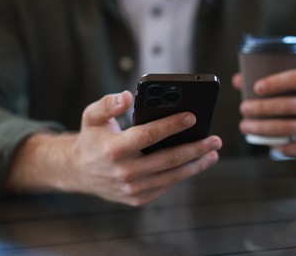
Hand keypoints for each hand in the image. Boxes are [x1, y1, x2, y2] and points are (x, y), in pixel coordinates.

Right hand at [5, 91, 221, 205]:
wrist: (80, 172)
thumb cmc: (92, 139)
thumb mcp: (91, 116)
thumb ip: (108, 104)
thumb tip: (128, 96)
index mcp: (115, 149)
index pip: (149, 135)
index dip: (172, 125)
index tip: (192, 116)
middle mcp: (125, 172)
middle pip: (169, 159)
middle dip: (196, 148)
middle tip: (215, 140)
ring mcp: (133, 188)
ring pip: (172, 176)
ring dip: (196, 165)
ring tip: (212, 154)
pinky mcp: (138, 198)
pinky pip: (166, 186)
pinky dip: (182, 175)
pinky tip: (194, 165)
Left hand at [233, 70, 295, 161]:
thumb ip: (269, 82)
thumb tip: (238, 80)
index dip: (276, 82)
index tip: (256, 87)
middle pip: (288, 105)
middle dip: (261, 107)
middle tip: (243, 108)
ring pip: (287, 128)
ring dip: (261, 128)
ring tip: (245, 126)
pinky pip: (291, 147)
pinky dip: (274, 145)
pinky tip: (263, 141)